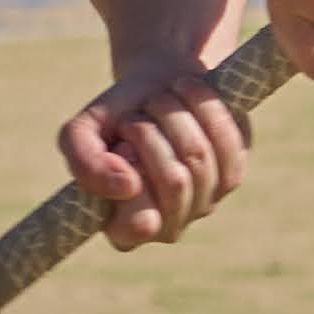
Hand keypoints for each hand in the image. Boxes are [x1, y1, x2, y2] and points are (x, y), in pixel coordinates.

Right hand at [61, 53, 253, 252]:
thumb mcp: (82, 131)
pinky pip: (225, 140)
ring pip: (198, 156)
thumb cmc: (116, 115)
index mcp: (122, 227)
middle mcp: (166, 227)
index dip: (131, 175)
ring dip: (172, 112)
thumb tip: (126, 186)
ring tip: (158, 103)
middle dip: (148, 132)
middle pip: (173, 180)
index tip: (121, 146)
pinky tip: (186, 95)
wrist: (156, 86)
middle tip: (135, 119)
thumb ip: (83, 162)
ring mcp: (202, 205)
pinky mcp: (231, 176)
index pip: (137, 223)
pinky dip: (201, 103)